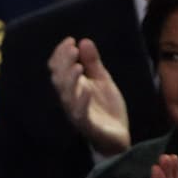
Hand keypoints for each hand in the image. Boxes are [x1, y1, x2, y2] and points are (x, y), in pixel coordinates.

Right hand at [48, 37, 130, 155]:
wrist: (118, 137)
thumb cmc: (107, 109)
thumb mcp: (103, 81)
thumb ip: (93, 63)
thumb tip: (84, 41)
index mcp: (72, 87)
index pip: (58, 68)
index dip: (61, 54)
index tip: (71, 40)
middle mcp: (70, 99)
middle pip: (59, 79)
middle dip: (64, 62)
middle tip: (73, 49)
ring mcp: (77, 113)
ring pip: (66, 95)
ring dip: (71, 79)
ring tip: (79, 65)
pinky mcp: (88, 126)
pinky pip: (80, 114)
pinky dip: (82, 100)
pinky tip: (87, 89)